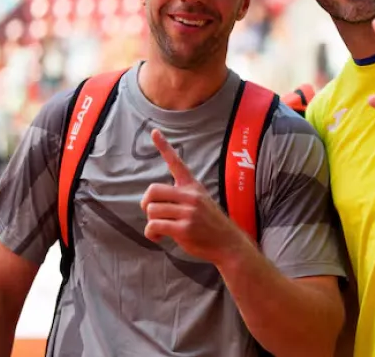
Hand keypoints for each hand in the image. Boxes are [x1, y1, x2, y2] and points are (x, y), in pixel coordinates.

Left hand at [140, 129, 247, 264]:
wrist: (228, 243)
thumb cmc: (210, 224)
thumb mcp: (201, 202)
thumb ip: (181, 197)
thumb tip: (153, 203)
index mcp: (193, 187)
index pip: (176, 163)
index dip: (164, 146)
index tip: (154, 131)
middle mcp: (190, 196)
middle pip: (152, 190)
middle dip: (146, 203)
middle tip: (152, 212)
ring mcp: (188, 212)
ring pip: (151, 211)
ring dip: (151, 222)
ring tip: (161, 229)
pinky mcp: (184, 229)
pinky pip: (154, 226)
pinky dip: (151, 233)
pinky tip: (159, 237)